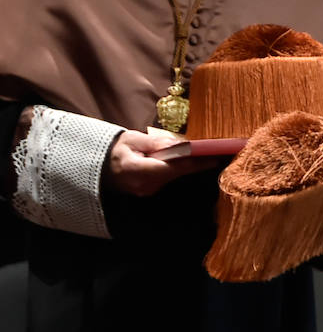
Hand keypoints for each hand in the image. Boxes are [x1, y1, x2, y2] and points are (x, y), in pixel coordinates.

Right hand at [103, 130, 220, 196]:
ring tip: (206, 154)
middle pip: (177, 172)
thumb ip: (155, 142)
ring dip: (188, 165)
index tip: (214, 158)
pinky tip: (187, 160)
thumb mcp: (132, 140)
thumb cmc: (115, 150)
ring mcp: (147, 191)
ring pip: (173, 175)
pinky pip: (168, 178)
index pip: (173, 168)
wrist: (97, 168)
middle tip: (217, 152)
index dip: (195, 163)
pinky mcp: (149, 191)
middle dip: (196, 162)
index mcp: (138, 171)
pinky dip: (178, 169)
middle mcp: (144, 185)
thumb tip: (178, 144)